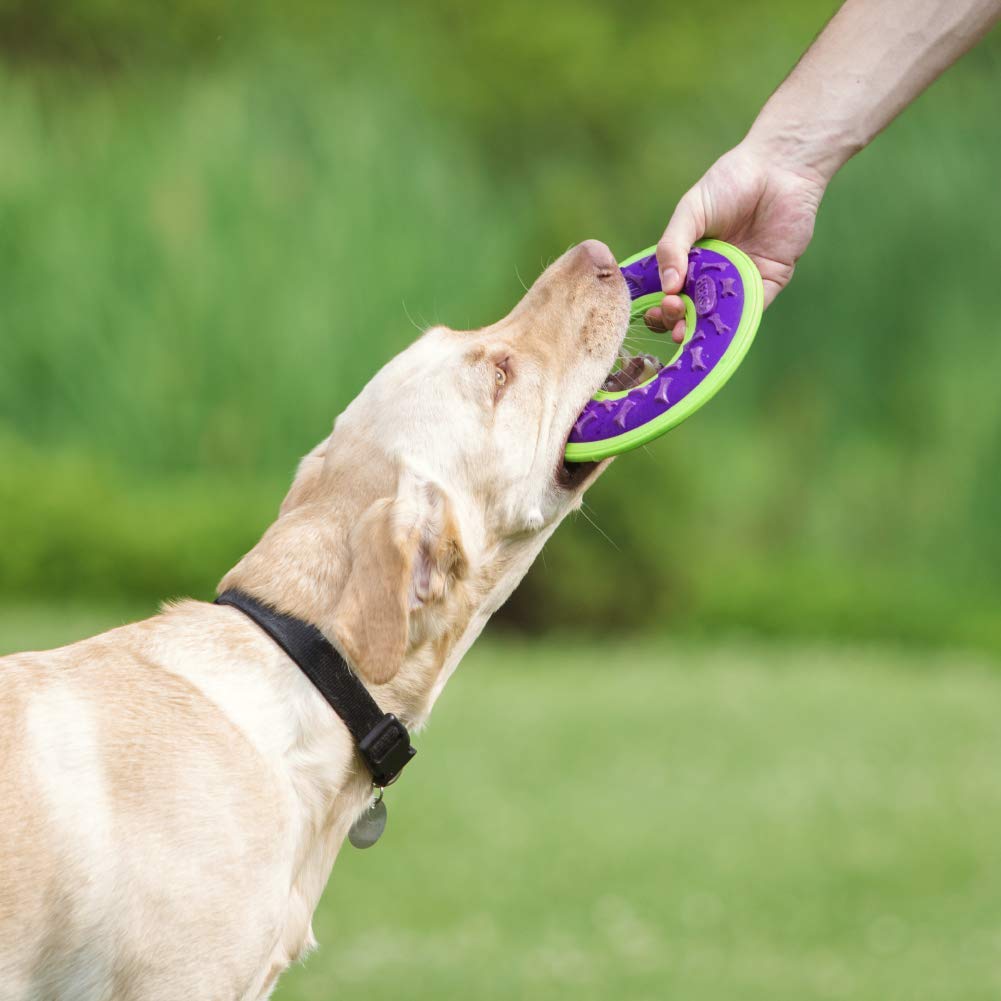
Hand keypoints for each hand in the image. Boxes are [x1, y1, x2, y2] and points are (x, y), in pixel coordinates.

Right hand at [647, 141, 826, 340]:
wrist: (779, 166)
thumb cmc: (730, 182)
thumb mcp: (690, 211)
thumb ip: (673, 246)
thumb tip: (667, 287)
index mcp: (691, 261)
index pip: (671, 294)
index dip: (662, 307)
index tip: (657, 307)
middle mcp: (714, 276)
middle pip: (693, 311)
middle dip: (679, 321)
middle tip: (673, 314)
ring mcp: (741, 281)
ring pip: (720, 316)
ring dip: (702, 328)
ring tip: (687, 331)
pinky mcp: (769, 281)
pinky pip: (751, 308)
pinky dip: (735, 321)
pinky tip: (718, 325)